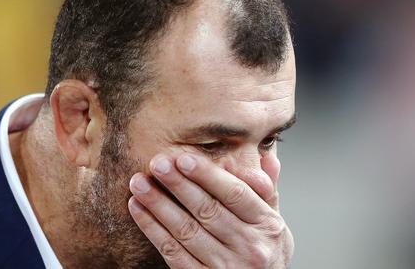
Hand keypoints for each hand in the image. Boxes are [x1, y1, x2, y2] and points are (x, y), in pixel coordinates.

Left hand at [128, 152, 293, 267]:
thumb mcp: (276, 222)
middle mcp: (249, 247)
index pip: (236, 194)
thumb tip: (266, 158)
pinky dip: (153, 230)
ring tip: (139, 183)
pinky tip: (138, 209)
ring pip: (187, 232)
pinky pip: (174, 254)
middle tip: (156, 163)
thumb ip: (267, 191)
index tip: (184, 157)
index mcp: (268, 225)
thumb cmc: (266, 252)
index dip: (208, 175)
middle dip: (178, 185)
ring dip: (159, 205)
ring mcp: (226, 267)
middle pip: (208, 211)